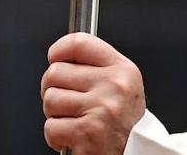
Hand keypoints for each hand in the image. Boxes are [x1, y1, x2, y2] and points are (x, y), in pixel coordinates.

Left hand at [41, 32, 144, 153]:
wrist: (137, 154)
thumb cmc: (125, 123)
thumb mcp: (124, 85)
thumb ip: (96, 67)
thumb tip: (59, 57)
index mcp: (123, 70)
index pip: (79, 43)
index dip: (59, 50)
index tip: (55, 59)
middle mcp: (114, 87)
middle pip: (55, 72)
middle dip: (53, 89)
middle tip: (67, 102)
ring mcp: (100, 110)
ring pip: (50, 99)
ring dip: (55, 114)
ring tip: (73, 120)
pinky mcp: (86, 134)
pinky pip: (51, 127)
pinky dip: (56, 136)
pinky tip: (72, 137)